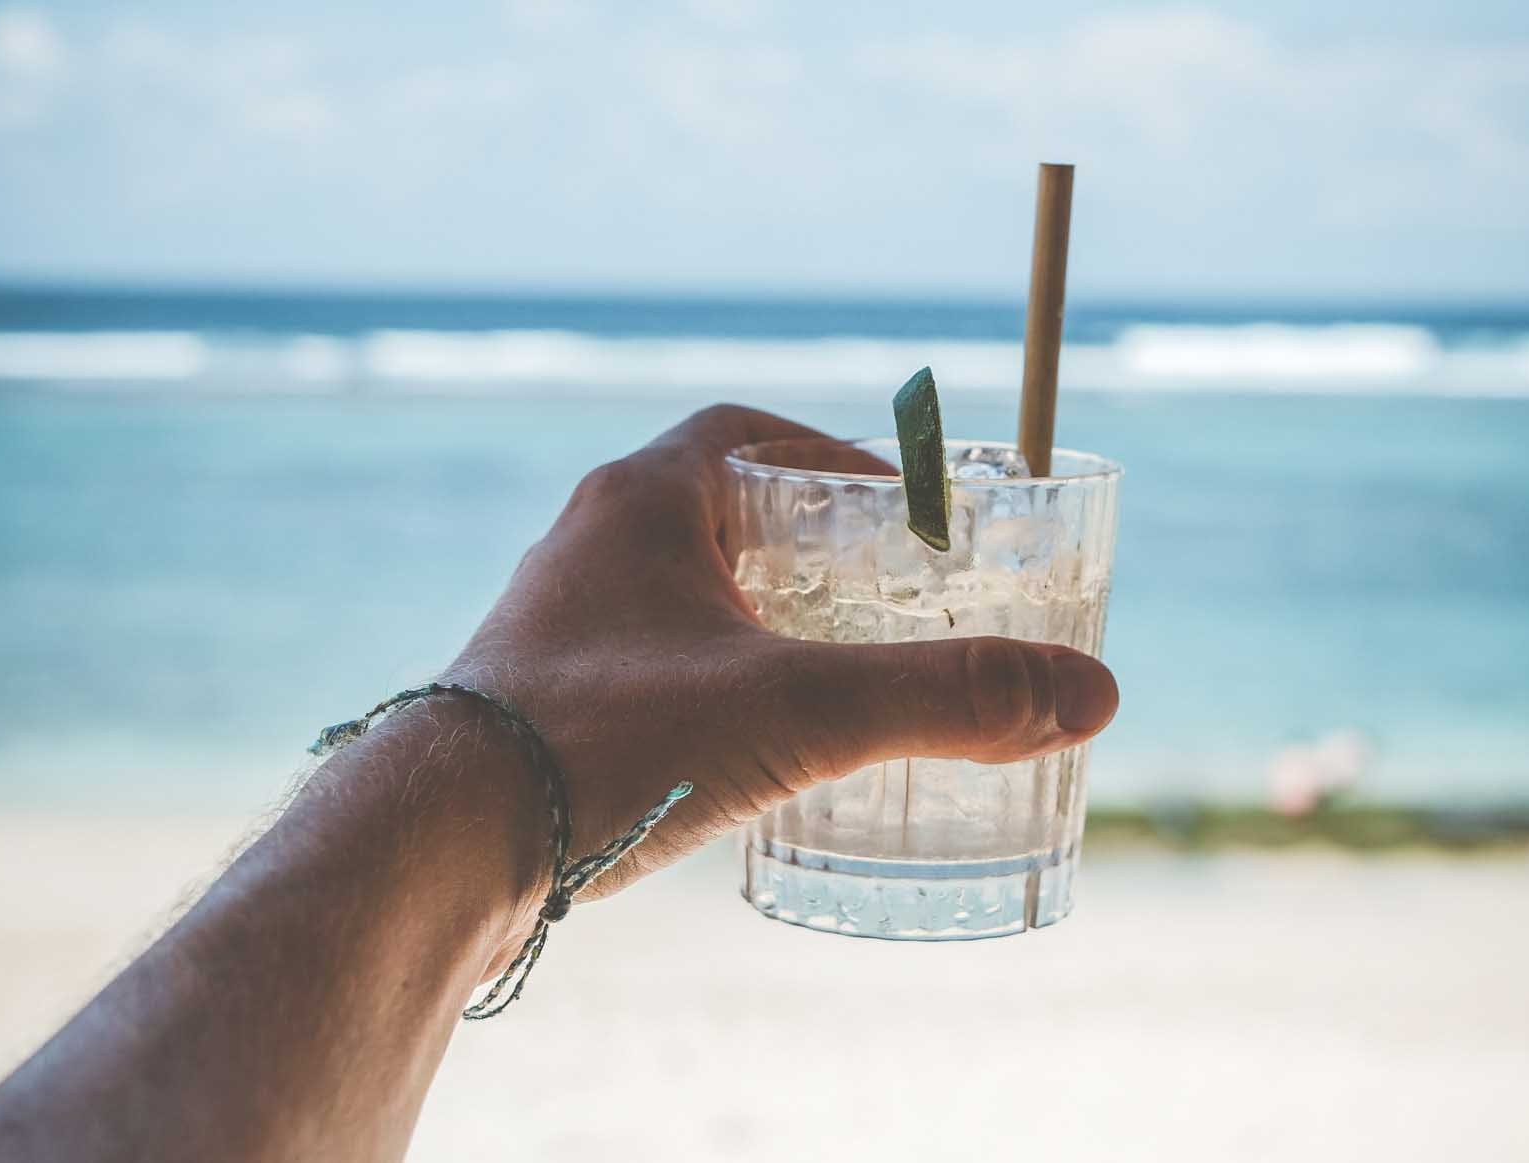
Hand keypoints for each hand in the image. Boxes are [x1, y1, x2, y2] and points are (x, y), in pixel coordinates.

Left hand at [449, 405, 1118, 904]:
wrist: (437, 846)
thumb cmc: (608, 742)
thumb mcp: (800, 709)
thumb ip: (945, 698)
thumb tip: (1091, 693)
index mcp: (642, 500)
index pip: (749, 437)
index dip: (834, 460)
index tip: (900, 512)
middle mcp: (590, 547)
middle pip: (720, 514)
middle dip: (808, 549)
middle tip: (887, 600)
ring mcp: (558, 627)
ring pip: (678, 596)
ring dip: (755, 620)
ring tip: (833, 675)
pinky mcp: (540, 702)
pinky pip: (644, 664)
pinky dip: (709, 684)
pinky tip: (747, 747)